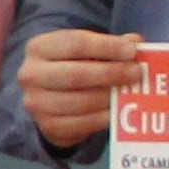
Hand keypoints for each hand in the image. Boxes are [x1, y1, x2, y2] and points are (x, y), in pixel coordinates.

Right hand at [19, 27, 142, 151]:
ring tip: (131, 91)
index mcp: (38, 48)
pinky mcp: (48, 126)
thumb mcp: (85, 48)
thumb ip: (110, 44)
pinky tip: (118, 110)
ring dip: (110, 97)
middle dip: (111, 73)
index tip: (132, 50)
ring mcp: (36, 104)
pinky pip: (81, 124)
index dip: (106, 47)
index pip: (75, 43)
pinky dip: (103, 117)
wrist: (47, 96)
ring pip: (80, 102)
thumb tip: (135, 42)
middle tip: (137, 73)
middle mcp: (31, 75)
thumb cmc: (71, 65)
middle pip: (76, 74)